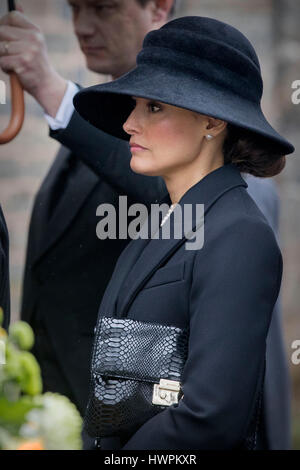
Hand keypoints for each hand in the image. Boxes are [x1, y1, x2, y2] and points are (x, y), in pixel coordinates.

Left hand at [0, 2, 66, 116]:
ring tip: (12, 62)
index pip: (13, 17)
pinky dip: (5, 68)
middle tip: (7, 53)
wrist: (47, 85)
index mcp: (36, 32)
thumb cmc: (36, 64)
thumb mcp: (34, 42)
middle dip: (0, 43)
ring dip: (2, 57)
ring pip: (0, 47)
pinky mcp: (22, 63)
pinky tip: (15, 70)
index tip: (3, 34)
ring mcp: (28, 51)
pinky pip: (2, 61)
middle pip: (2, 31)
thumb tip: (17, 5)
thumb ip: (24, 27)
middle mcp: (33, 39)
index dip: (3, 23)